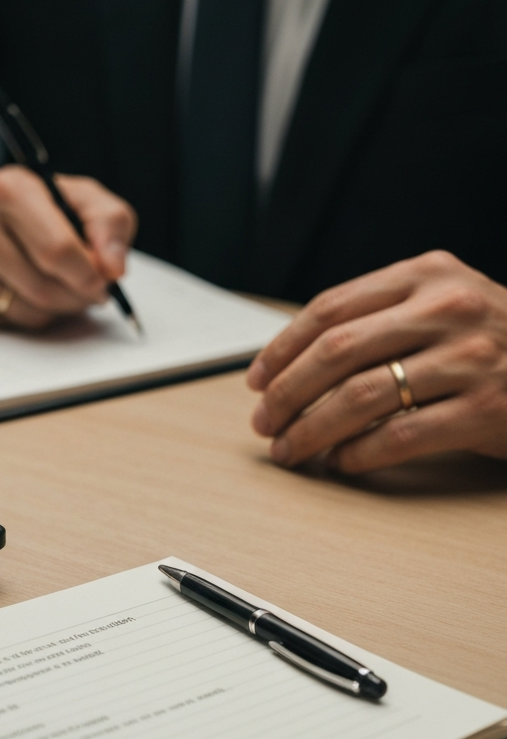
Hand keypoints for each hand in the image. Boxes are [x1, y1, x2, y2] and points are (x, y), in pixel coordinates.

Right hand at [0, 166, 136, 328]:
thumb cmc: (30, 209)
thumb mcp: (77, 198)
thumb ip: (110, 223)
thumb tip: (113, 268)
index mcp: (10, 189)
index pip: (59, 250)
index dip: (90, 274)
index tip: (103, 278)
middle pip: (46, 288)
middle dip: (78, 296)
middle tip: (87, 288)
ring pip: (30, 312)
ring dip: (57, 308)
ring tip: (56, 284)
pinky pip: (9, 323)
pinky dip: (29, 315)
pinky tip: (25, 290)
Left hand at [247, 251, 506, 472]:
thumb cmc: (491, 341)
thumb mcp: (441, 306)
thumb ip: (377, 319)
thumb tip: (288, 367)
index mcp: (426, 275)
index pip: (330, 309)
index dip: (282, 349)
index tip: (256, 380)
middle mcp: (448, 307)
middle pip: (336, 352)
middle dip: (287, 393)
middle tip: (263, 423)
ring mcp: (472, 357)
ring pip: (361, 396)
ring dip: (312, 430)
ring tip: (290, 450)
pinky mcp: (487, 409)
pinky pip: (399, 436)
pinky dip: (358, 454)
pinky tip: (340, 462)